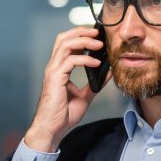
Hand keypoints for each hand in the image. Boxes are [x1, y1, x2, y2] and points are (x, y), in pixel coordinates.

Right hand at [24, 27, 109, 151]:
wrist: (52, 128)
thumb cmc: (63, 114)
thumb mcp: (85, 96)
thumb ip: (95, 84)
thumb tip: (108, 72)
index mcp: (59, 69)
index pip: (67, 43)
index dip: (80, 35)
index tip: (97, 36)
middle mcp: (54, 67)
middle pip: (64, 38)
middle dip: (81, 31)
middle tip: (98, 32)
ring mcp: (53, 71)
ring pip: (66, 44)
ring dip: (84, 41)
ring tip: (99, 44)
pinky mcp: (55, 78)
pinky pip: (70, 61)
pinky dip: (85, 59)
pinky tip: (96, 63)